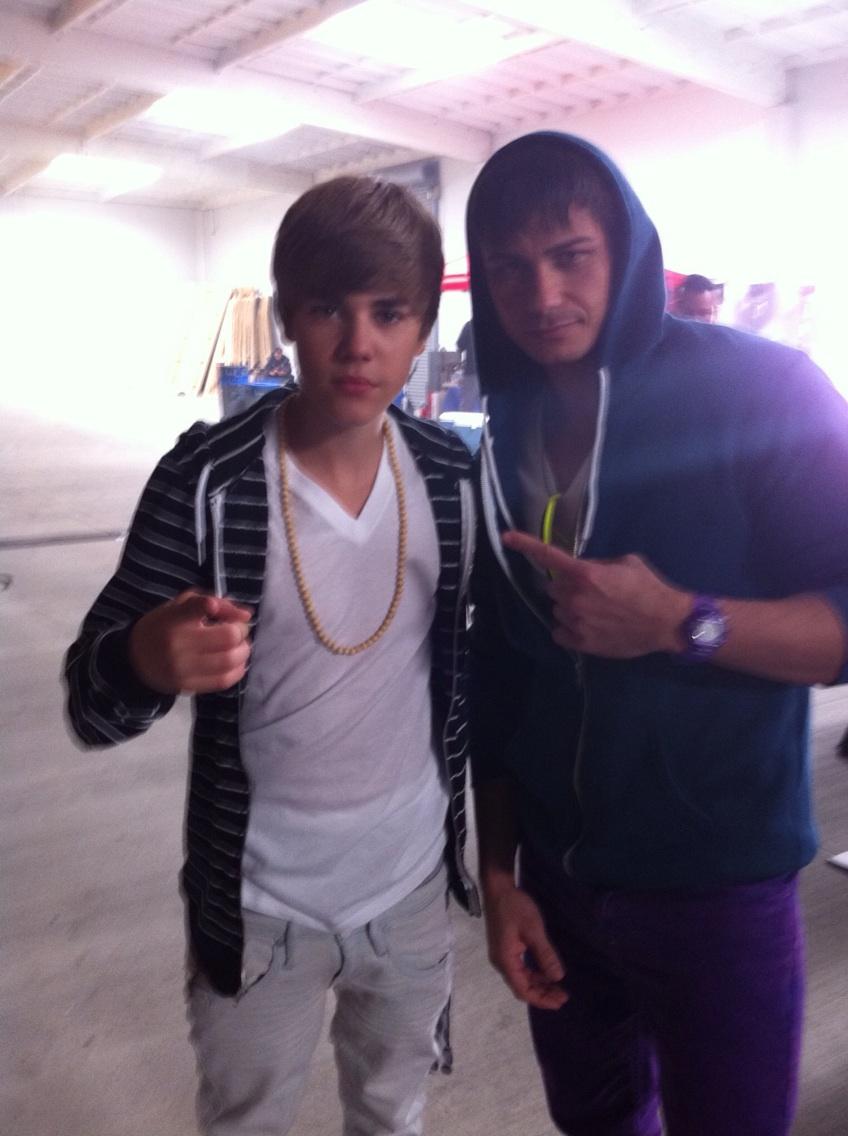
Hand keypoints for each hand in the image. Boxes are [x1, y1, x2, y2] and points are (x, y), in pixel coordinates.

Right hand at [128, 590, 252, 694]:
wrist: (135, 660)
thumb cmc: (163, 627)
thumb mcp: (180, 605)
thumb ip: (214, 602)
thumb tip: (246, 615)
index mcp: (173, 618)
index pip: (196, 607)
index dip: (214, 606)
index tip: (216, 608)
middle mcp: (177, 643)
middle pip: (228, 637)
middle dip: (240, 631)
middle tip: (237, 630)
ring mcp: (182, 668)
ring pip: (230, 660)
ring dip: (242, 651)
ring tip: (238, 647)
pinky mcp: (188, 686)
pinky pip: (223, 680)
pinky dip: (237, 670)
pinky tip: (234, 662)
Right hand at [483, 882, 566, 1009]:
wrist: (498, 889)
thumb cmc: (515, 908)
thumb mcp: (533, 930)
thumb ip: (545, 955)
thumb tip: (558, 978)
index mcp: (506, 960)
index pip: (523, 989)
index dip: (541, 999)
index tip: (560, 1002)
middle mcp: (501, 962)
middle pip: (522, 987)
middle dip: (542, 994)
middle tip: (563, 997)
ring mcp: (502, 955)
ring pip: (521, 978)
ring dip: (539, 985)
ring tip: (558, 988)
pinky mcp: (505, 948)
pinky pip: (520, 968)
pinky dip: (534, 974)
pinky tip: (546, 973)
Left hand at [502, 531, 689, 657]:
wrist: (666, 623)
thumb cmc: (649, 588)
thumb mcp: (626, 563)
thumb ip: (598, 564)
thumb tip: (583, 569)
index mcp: (586, 574)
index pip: (548, 556)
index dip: (525, 544)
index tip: (506, 537)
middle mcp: (575, 597)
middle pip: (554, 588)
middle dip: (567, 587)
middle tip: (592, 592)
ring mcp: (576, 622)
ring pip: (557, 610)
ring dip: (570, 608)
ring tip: (596, 612)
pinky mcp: (581, 643)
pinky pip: (559, 633)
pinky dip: (568, 629)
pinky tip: (588, 627)